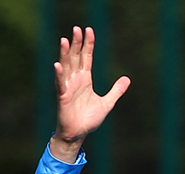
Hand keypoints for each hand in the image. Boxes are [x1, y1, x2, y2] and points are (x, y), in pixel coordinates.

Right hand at [49, 26, 130, 162]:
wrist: (78, 134)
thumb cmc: (89, 119)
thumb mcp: (107, 103)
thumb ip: (116, 91)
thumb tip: (127, 79)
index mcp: (85, 79)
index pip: (86, 57)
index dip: (88, 44)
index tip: (89, 30)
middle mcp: (75, 80)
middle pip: (76, 58)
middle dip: (77, 43)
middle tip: (77, 28)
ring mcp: (68, 88)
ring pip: (66, 67)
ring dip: (65, 54)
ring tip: (65, 40)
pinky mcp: (63, 97)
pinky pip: (61, 84)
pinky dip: (59, 75)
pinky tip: (57, 65)